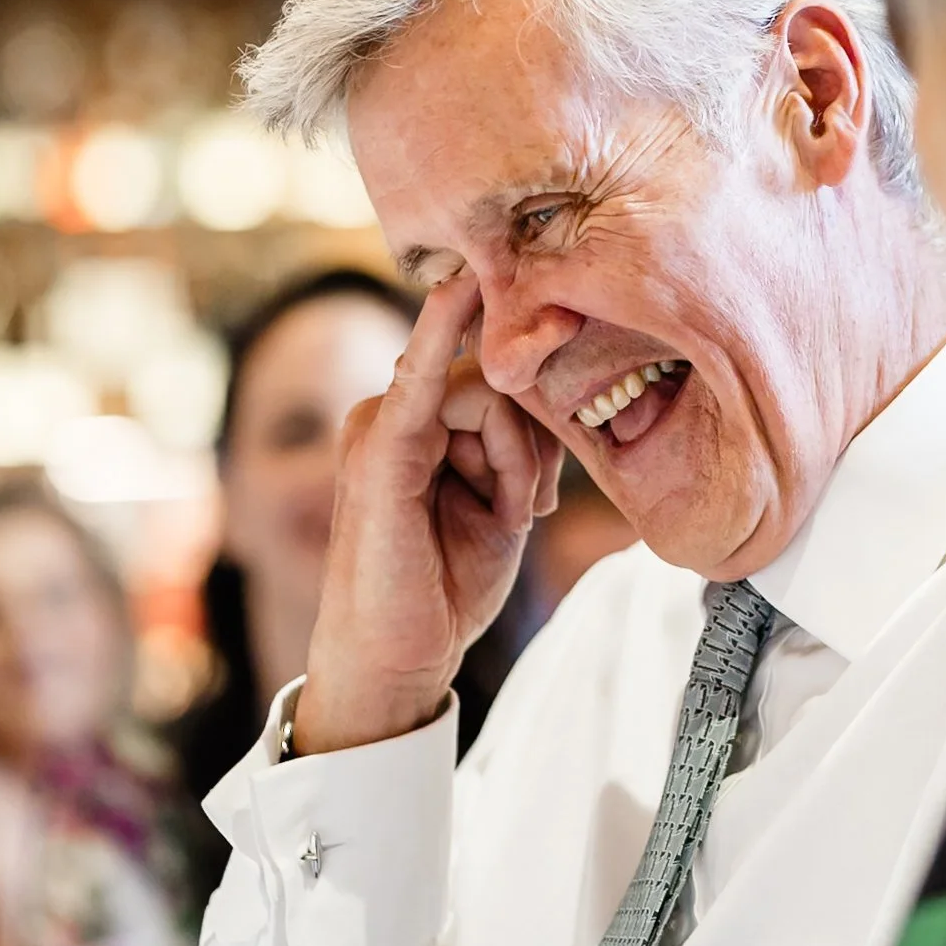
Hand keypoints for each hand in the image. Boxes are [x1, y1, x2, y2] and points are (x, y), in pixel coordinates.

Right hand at [291, 273, 562, 754]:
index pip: (497, 377)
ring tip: (506, 517)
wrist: (396, 657)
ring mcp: (381, 422)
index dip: (536, 403)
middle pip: (499, 380)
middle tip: (529, 507)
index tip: (564, 406)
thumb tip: (546, 396)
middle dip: (531, 443)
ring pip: (490, 393)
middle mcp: (394, 410)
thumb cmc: (444, 586)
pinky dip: (441, 330)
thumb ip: (519, 445)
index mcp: (419, 421)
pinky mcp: (382, 446)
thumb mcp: (500, 505)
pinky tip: (460, 288)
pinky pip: (422, 376)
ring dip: (517, 460)